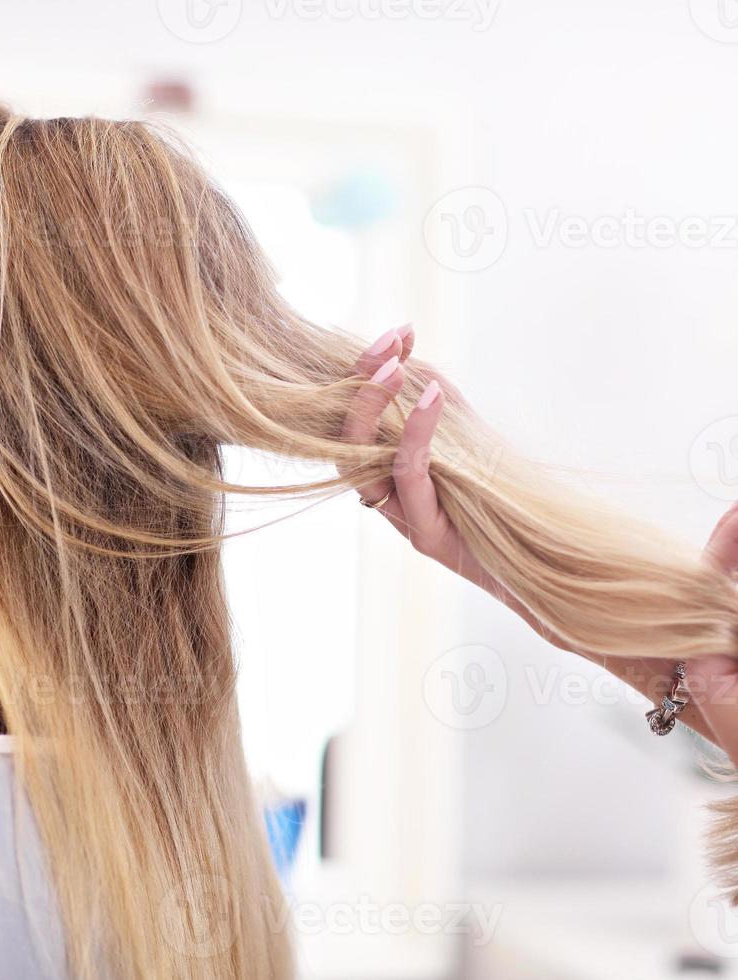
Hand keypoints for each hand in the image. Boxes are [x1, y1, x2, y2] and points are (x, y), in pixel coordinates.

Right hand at [339, 323, 493, 589]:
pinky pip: (406, 476)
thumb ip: (434, 394)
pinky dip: (414, 433)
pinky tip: (432, 397)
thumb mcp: (466, 436)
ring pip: (357, 462)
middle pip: (341, 439)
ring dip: (370, 408)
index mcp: (383, 472)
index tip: (398, 332)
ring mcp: (398, 518)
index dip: (365, 372)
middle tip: (385, 347)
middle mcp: (381, 497)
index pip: (352, 418)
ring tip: (394, 366)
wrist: (546, 567)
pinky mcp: (423, 534)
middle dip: (357, 385)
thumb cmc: (503, 502)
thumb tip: (407, 341)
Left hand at [340, 324, 733, 745]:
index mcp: (448, 549)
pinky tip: (408, 343)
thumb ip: (695, 555)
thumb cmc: (602, 598)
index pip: (409, 494)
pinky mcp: (434, 469)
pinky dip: (399, 386)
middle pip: (362, 465)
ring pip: (366, 445)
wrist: (581, 609)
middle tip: (390, 357)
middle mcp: (421, 522)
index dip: (412, 448)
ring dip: (372, 390)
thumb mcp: (633, 579)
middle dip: (366, 409)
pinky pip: (396, 426)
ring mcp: (420, 495)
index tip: (436, 397)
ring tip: (396, 335)